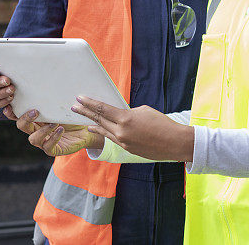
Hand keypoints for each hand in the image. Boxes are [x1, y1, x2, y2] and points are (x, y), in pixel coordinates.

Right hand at [16, 109, 103, 156]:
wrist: (86, 130)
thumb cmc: (72, 117)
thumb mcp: (61, 107)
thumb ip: (52, 101)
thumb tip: (49, 84)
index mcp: (35, 119)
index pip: (19, 116)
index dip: (11, 113)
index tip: (9, 107)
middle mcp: (37, 130)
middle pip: (22, 126)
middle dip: (25, 119)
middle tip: (35, 111)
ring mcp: (44, 141)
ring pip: (33, 139)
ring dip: (42, 130)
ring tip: (53, 122)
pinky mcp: (53, 149)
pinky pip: (48, 146)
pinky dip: (54, 137)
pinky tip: (61, 129)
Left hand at [72, 96, 194, 160]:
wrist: (174, 142)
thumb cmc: (161, 123)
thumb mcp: (143, 111)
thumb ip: (128, 112)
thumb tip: (119, 114)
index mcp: (125, 119)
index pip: (102, 109)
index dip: (89, 103)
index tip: (80, 98)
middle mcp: (121, 132)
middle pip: (99, 120)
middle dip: (86, 113)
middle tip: (74, 107)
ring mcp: (123, 142)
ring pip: (104, 131)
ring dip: (93, 124)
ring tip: (83, 120)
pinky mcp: (127, 149)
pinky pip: (112, 138)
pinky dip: (103, 132)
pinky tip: (97, 129)